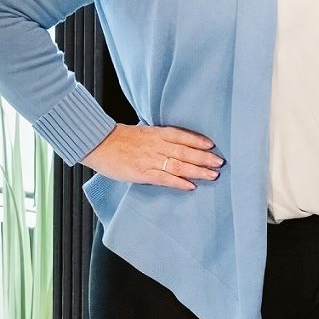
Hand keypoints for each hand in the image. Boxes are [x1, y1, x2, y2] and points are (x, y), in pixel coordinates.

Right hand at [83, 124, 223, 190]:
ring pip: (178, 164)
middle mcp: (156, 144)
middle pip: (185, 151)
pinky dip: (178, 182)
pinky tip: (190, 186)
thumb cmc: (120, 139)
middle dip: (204, 157)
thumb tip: (177, 144)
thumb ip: (159, 137)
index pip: (182, 135)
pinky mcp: (142, 173)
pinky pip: (164, 178)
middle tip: (220, 162)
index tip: (212, 145)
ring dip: (197, 170)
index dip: (198, 140)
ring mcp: (149, 159)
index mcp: (156, 132)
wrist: (98, 143)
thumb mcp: (142, 132)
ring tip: (212, 175)